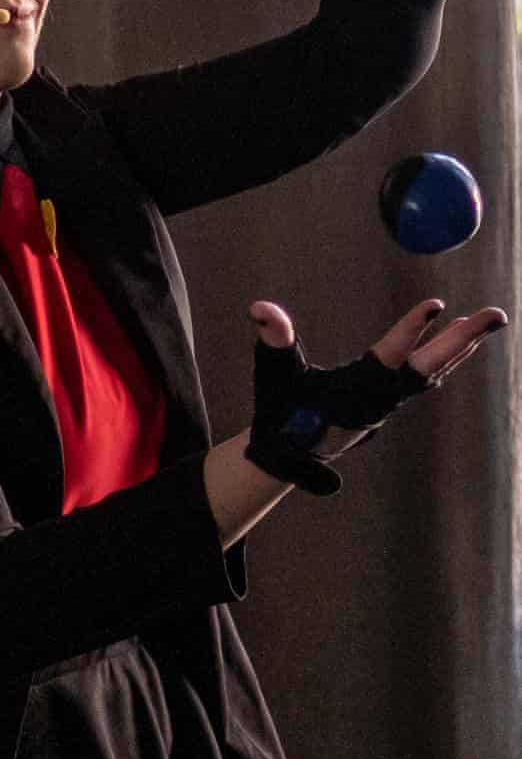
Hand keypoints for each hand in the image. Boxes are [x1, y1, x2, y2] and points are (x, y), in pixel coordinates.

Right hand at [245, 298, 507, 494]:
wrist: (284, 453)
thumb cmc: (277, 411)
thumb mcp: (272, 372)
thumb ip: (272, 338)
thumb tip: (261, 308)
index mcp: (353, 393)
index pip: (390, 359)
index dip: (411, 331)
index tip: (436, 305)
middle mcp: (378, 402)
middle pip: (430, 369)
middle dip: (463, 340)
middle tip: (496, 315)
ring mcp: (386, 405)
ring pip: (433, 374)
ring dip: (462, 347)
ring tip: (487, 322)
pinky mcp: (386, 404)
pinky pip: (425, 379)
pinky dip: (447, 358)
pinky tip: (459, 343)